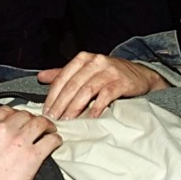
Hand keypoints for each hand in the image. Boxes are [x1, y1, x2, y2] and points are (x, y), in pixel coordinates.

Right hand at [0, 101, 61, 179]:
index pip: (6, 110)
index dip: (14, 115)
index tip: (19, 121)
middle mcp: (3, 129)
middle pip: (24, 115)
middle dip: (30, 119)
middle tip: (35, 127)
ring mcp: (19, 142)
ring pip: (40, 123)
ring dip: (47, 125)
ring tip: (49, 131)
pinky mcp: (33, 157)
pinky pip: (50, 141)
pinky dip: (55, 139)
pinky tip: (54, 142)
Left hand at [38, 52, 168, 119]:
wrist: (139, 75)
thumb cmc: (109, 75)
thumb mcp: (85, 71)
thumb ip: (63, 74)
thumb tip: (40, 77)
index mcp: (83, 59)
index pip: (62, 77)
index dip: (52, 95)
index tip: (46, 111)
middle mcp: (95, 61)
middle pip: (73, 85)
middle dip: (61, 104)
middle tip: (54, 119)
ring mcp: (109, 71)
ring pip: (86, 90)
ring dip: (75, 107)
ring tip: (68, 120)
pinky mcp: (121, 81)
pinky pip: (105, 95)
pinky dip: (96, 107)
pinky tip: (90, 117)